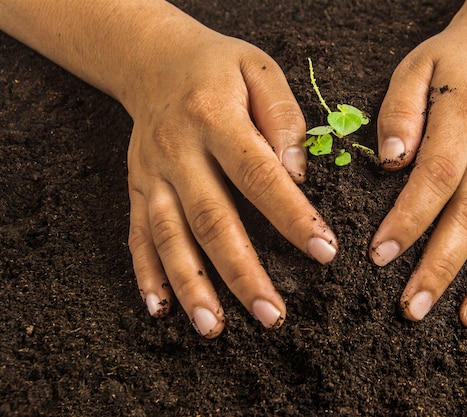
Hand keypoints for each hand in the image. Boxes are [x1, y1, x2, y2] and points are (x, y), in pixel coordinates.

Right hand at [125, 21, 336, 336]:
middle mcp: (178, 151)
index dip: (291, 216)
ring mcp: (152, 174)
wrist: (153, 60)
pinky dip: (146, 274)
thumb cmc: (217, 68)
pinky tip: (159, 310)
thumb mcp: (259, 69)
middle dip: (242, 273)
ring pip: (170, 237)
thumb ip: (284, 117)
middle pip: (211, 219)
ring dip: (192, 286)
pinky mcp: (137, 188)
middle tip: (273, 315)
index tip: (324, 252)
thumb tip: (298, 173)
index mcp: (214, 119)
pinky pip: (136, 235)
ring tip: (214, 327)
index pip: (258, 175)